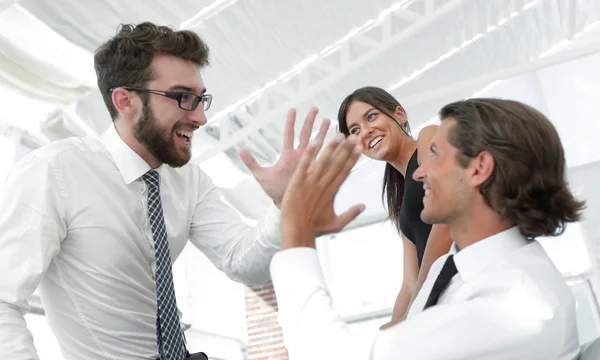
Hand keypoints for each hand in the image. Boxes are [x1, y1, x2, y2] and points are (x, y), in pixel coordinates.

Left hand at [239, 107, 329, 206]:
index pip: (289, 135)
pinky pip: (327, 159)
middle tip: (314, 108)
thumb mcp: (261, 175)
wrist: (287, 205)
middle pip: (306, 135)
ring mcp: (310, 163)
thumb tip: (239, 149)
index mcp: (288, 156)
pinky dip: (334, 150)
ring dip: (324, 132)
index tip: (292, 109)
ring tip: (328, 120)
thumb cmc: (275, 191)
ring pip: (318, 144)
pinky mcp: (318, 171)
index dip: (290, 123)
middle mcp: (300, 156)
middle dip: (310, 121)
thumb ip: (251, 162)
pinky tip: (340, 142)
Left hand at [280, 133, 365, 248]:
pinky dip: (309, 153)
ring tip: (340, 135)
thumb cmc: (315, 230)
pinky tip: (315, 141)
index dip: (352, 159)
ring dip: (332, 147)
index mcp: (332, 193)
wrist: (297, 234)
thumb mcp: (337, 224)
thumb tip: (363, 206)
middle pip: (337, 164)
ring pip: (323, 161)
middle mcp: (323, 186)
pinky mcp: (297, 183)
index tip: (360, 148)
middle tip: (354, 136)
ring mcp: (310, 183)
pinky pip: (304, 165)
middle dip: (347, 149)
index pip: (345, 172)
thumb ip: (351, 214)